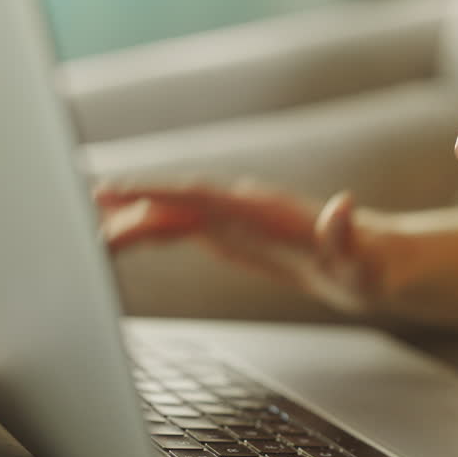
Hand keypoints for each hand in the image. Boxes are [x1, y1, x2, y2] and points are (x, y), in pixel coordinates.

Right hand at [95, 181, 380, 313]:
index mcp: (264, 210)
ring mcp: (233, 219)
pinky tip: (116, 236)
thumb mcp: (363, 260)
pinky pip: (179, 227)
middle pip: (176, 201)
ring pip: (171, 213)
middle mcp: (243, 207)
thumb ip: (347, 236)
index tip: (116, 191)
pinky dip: (146, 230)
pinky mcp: (230, 235)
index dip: (157, 191)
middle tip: (83, 219)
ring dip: (130, 220)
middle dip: (130, 205)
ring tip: (86, 234)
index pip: (202, 194)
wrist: (374, 262)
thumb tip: (343, 205)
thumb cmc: (369, 265)